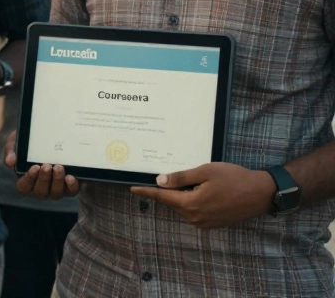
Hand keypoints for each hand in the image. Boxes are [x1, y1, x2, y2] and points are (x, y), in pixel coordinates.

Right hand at [4, 132, 79, 198]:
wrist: (44, 140)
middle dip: (44, 179)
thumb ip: (10, 151)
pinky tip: (71, 177)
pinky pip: (71, 191)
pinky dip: (72, 186)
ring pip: (56, 193)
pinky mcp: (68, 187)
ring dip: (58, 181)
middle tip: (47, 166)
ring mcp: (54, 190)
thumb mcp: (15, 144)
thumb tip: (9, 162)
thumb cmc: (26, 145)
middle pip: (41, 191)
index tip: (34, 167)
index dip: (29, 179)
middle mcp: (39, 190)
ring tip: (59, 167)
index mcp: (25, 182)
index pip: (24, 187)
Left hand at [130, 163, 274, 228]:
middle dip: (168, 191)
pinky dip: (192, 202)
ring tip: (190, 182)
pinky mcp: (214, 223)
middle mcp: (195, 218)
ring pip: (184, 207)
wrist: (262, 193)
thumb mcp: (205, 172)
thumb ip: (180, 178)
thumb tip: (160, 182)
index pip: (163, 198)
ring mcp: (205, 223)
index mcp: (191, 205)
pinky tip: (199, 190)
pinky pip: (195, 212)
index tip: (133, 189)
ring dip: (182, 196)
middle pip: (173, 202)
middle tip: (166, 177)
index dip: (147, 192)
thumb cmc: (234, 179)